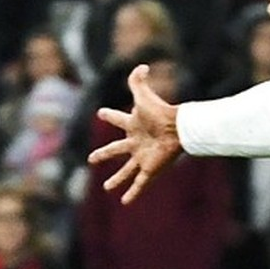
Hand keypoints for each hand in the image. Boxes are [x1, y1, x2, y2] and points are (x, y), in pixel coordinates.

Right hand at [88, 64, 182, 202]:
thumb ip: (138, 81)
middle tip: (91, 158)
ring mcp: (142, 158)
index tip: (101, 113)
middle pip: (116, 149)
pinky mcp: (150, 169)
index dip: (109, 115)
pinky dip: (133, 193)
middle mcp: (136, 143)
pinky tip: (125, 203)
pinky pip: (140, 184)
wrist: (178, 129)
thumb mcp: (143, 95)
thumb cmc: (160, 112)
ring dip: (116, 180)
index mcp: (133, 126)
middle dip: (104, 154)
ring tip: (106, 188)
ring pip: (126, 171)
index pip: (117, 119)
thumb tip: (141, 66)